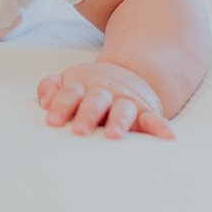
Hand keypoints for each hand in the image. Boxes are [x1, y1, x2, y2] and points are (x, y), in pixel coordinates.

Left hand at [37, 61, 173, 139]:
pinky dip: (160, 127)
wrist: (126, 74)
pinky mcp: (145, 111)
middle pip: (96, 99)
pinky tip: (168, 137)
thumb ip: (50, 87)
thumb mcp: (69, 81)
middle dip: (87, 114)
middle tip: (78, 131)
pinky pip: (153, 119)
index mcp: (83, 84)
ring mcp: (125, 100)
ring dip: (119, 121)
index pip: (70, 92)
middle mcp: (105, 91)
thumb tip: (44, 101)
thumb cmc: (89, 87)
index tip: (52, 121)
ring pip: (123, 109)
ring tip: (114, 136)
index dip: (61, 105)